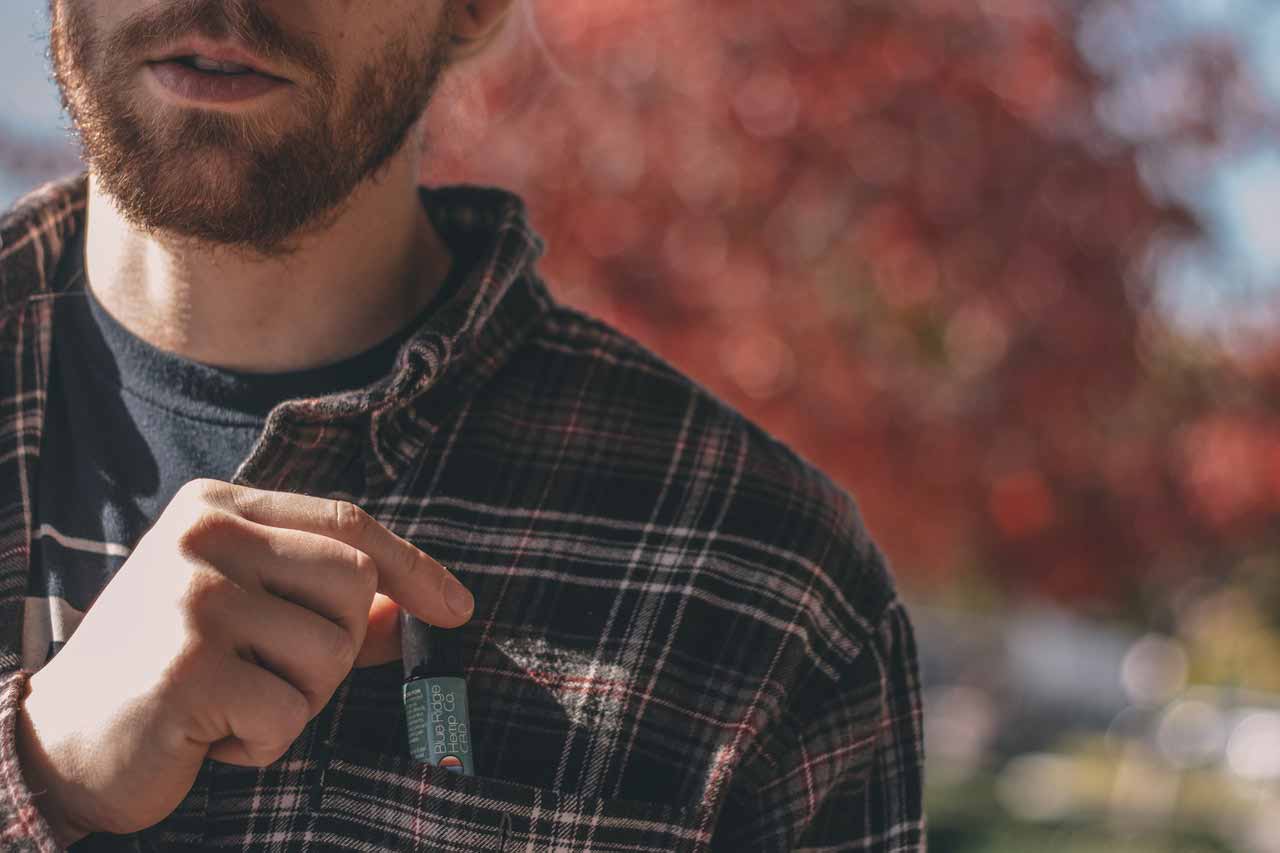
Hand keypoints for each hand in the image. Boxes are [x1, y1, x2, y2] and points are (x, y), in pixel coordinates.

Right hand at [14, 478, 472, 843]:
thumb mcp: (250, 618)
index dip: (414, 568)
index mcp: (218, 507)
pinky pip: (290, 713)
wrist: (57, 742)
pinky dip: (264, 743)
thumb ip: (331, 606)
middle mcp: (203, 535)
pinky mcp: (186, 666)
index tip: (458, 609)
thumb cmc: (169, 672)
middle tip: (272, 677)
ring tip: (233, 703)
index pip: (349, 523)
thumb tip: (424, 609)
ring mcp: (192, 596)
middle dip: (338, 648)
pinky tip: (211, 736)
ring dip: (299, 701)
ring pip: (333, 652)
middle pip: (355, 585)